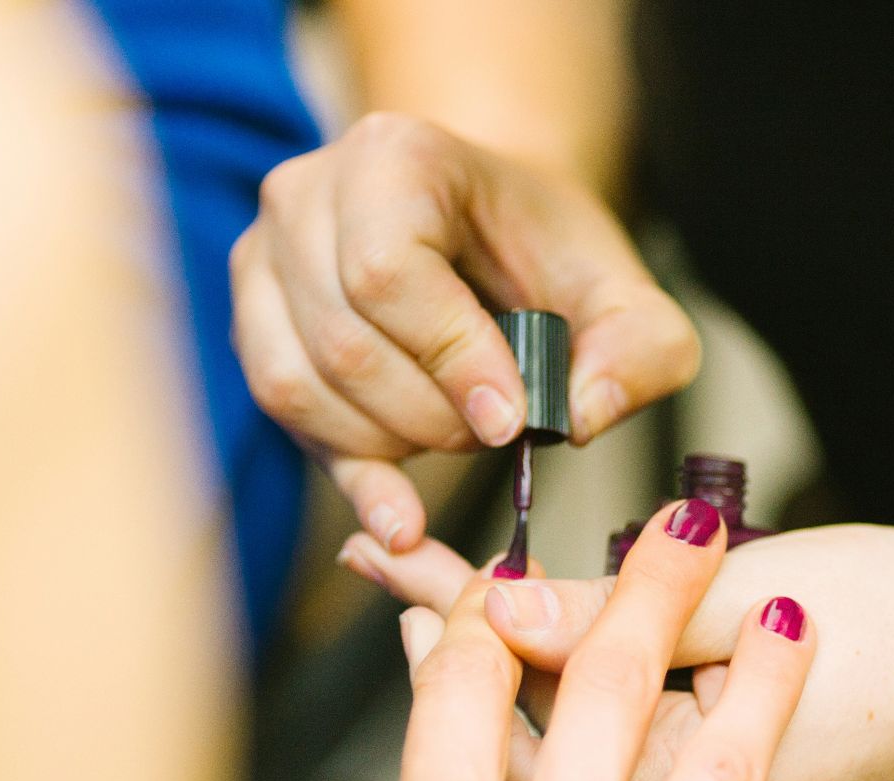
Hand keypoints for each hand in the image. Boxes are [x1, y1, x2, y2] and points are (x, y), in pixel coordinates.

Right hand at [231, 113, 697, 552]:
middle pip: (344, 342)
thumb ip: (641, 352)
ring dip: (387, 443)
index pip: (390, 273)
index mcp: (394, 157)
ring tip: (455, 436)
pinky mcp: (252, 319)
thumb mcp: (626, 296)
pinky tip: (401, 509)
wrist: (489, 231)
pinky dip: (348, 467)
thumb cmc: (547, 255)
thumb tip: (579, 418)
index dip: (450, 360)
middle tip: (494, 433)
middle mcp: (305, 193)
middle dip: (428, 416)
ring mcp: (264, 256)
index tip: (509, 418)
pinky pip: (282, 411)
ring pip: (299, 384)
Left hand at [336, 523, 893, 780]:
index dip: (460, 611)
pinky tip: (540, 657)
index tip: (398, 552)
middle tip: (387, 566)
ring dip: (509, 673)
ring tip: (438, 604)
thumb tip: (505, 607)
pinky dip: (579, 705)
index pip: (537, 694)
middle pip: (534, 730)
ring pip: (574, 754)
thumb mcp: (761, 598)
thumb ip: (627, 615)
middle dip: (457, 640)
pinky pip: (622, 767)